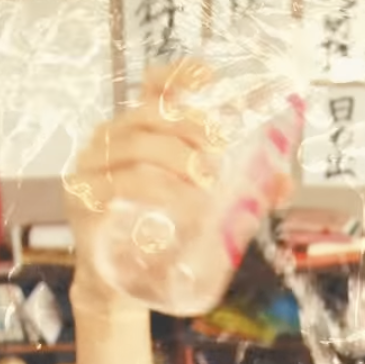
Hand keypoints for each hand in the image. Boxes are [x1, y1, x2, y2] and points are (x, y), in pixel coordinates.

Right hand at [67, 63, 289, 294]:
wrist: (119, 289)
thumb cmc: (158, 237)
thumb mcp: (203, 208)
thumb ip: (243, 194)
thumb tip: (282, 185)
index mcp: (138, 130)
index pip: (152, 87)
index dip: (178, 74)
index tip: (210, 77)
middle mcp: (109, 140)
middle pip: (149, 114)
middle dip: (191, 128)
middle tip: (221, 157)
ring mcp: (90, 168)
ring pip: (134, 146)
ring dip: (177, 159)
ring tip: (208, 185)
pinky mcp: (82, 201)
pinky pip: (118, 184)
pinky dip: (156, 191)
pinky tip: (182, 204)